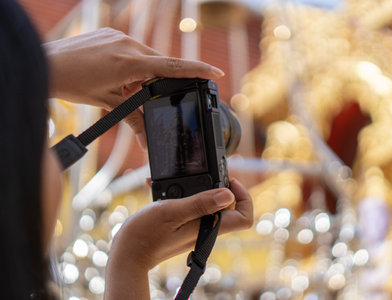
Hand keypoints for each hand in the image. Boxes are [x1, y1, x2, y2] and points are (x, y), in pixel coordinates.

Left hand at [44, 27, 224, 147]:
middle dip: (157, 83)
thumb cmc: (72, 83)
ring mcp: (119, 37)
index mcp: (129, 63)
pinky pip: (132, 50)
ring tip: (119, 88)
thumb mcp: (106, 104)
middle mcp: (127, 45)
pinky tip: (114, 76)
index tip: (216, 72)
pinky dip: (132, 66)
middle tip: (139, 96)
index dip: (197, 70)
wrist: (45, 64)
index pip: (172, 67)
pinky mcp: (112, 34)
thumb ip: (133, 119)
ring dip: (141, 75)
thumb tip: (148, 141)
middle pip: (159, 65)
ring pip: (145, 58)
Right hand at [104, 179, 252, 299]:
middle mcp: (205, 229)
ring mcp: (194, 228)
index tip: (228, 183)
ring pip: (208, 204)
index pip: (244, 217)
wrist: (127, 254)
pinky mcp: (182, 226)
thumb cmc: (146, 236)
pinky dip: (180, 194)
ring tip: (177, 181)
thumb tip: (228, 195)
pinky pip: (190, 207)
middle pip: (228, 206)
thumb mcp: (173, 212)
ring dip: (196, 189)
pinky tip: (160, 187)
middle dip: (217, 186)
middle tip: (202, 175)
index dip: (243, 197)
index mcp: (209, 227)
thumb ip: (200, 203)